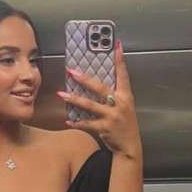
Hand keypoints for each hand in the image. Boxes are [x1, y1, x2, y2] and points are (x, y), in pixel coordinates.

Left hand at [56, 40, 141, 160]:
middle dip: (85, 79)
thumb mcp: (125, 107)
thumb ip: (114, 96)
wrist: (129, 146)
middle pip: (100, 88)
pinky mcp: (104, 128)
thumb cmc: (125, 126)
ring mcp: (112, 116)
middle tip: (71, 71)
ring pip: (90, 105)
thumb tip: (98, 85)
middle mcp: (119, 104)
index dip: (120, 60)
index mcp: (126, 96)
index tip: (116, 46)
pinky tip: (68, 121)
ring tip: (61, 94)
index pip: (123, 75)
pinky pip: (87, 123)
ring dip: (74, 99)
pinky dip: (77, 122)